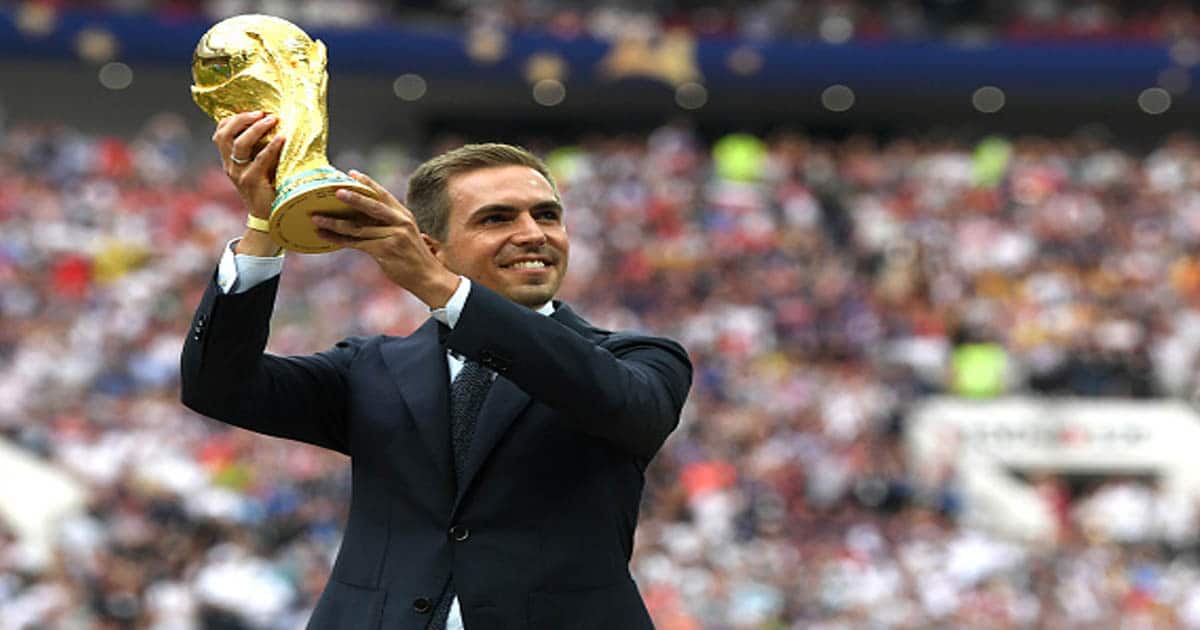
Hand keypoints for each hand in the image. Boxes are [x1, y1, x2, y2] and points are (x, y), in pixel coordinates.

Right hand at [211, 111, 284, 219]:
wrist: (268, 217)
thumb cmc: (268, 188)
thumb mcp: (259, 166)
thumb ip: (260, 150)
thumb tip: (275, 124)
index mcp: (229, 160)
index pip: (220, 133)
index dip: (232, 119)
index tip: (251, 110)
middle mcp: (230, 166)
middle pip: (225, 135)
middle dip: (242, 119)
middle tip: (262, 112)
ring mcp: (239, 174)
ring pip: (239, 145)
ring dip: (256, 129)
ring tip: (272, 120)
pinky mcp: (251, 182)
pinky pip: (259, 160)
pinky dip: (271, 146)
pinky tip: (283, 138)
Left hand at [312, 171, 460, 306]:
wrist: (429, 278)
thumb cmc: (415, 258)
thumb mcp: (407, 235)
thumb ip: (390, 225)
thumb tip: (365, 219)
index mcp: (404, 216)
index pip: (383, 195)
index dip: (367, 183)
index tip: (351, 174)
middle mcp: (399, 222)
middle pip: (372, 206)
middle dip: (352, 197)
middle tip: (334, 190)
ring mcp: (393, 236)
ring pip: (358, 227)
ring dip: (334, 222)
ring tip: (316, 217)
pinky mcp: (385, 250)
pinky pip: (356, 243)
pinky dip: (338, 240)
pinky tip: (325, 236)